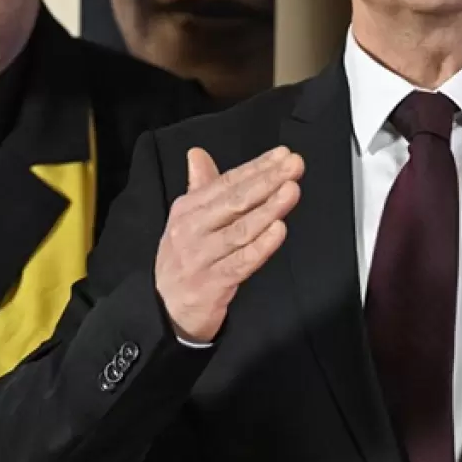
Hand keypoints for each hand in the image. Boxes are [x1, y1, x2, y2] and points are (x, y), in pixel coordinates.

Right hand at [155, 145, 302, 342]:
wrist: (166, 309)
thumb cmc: (186, 257)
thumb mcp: (187, 220)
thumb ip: (199, 186)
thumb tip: (197, 153)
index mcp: (188, 209)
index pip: (227, 182)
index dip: (256, 167)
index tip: (283, 154)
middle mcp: (192, 230)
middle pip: (235, 201)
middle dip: (268, 180)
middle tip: (295, 165)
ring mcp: (202, 257)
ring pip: (241, 230)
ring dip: (269, 208)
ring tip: (292, 190)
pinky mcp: (213, 283)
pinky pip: (241, 262)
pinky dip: (261, 246)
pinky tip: (280, 230)